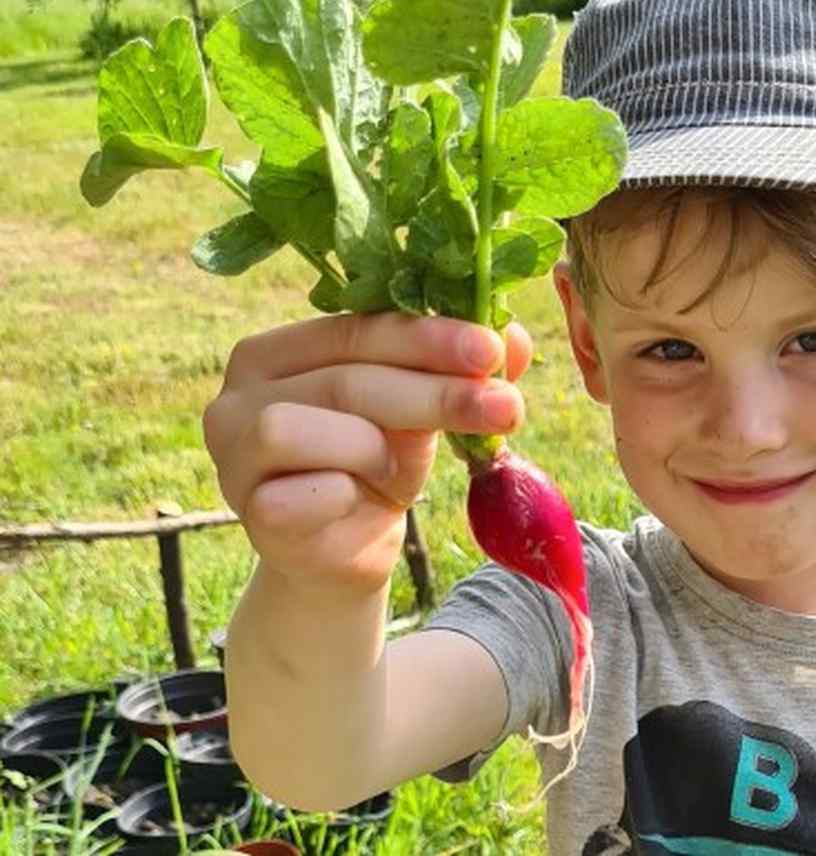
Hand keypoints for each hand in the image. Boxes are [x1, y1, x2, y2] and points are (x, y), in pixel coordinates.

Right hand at [203, 313, 532, 598]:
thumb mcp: (423, 412)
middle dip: (433, 392)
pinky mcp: (247, 510)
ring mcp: (231, 453)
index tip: (492, 349)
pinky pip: (300, 495)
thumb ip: (462, 371)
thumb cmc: (378, 467)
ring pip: (298, 427)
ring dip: (373, 449)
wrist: (346, 556)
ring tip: (399, 473)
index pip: (356, 327)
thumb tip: (516, 335)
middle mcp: (238, 393)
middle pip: (343, 379)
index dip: (427, 337)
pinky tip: (364, 501)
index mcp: (277, 350)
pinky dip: (346, 495)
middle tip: (506, 406)